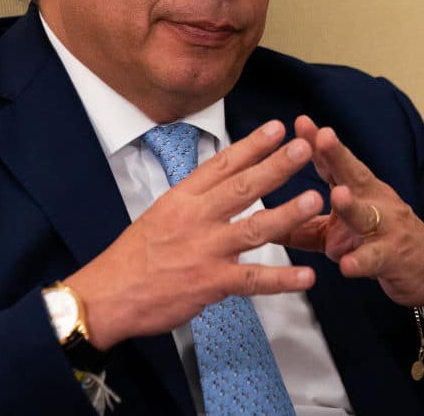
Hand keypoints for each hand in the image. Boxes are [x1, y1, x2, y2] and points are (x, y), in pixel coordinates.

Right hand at [65, 120, 322, 349]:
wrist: (109, 294)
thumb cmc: (134, 256)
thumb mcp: (160, 214)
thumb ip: (194, 201)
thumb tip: (223, 183)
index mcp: (182, 199)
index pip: (221, 165)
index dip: (251, 145)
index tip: (277, 128)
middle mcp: (195, 219)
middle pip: (242, 188)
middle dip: (276, 166)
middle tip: (304, 148)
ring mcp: (204, 251)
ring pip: (253, 228)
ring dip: (287, 213)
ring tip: (315, 199)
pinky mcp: (210, 283)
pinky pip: (253, 280)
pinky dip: (282, 280)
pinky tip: (307, 276)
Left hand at [279, 116, 423, 325]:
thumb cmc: (379, 244)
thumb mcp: (338, 233)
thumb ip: (303, 226)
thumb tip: (262, 221)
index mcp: (358, 190)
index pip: (334, 163)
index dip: (318, 143)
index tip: (301, 122)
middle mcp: (374, 201)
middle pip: (354, 175)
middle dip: (338, 155)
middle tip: (322, 137)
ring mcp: (386, 228)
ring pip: (366, 215)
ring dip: (352, 205)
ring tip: (338, 195)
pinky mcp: (394, 257)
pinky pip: (375, 258)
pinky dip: (361, 260)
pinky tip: (347, 264)